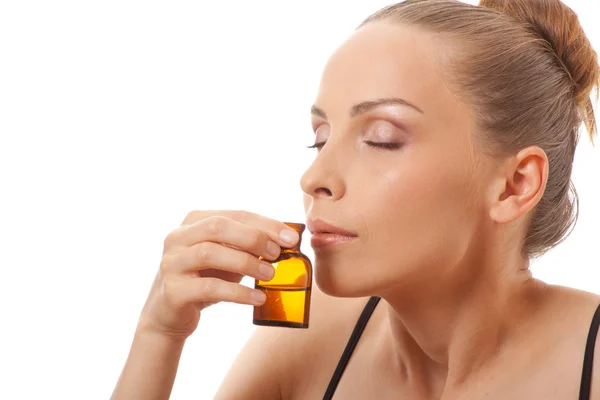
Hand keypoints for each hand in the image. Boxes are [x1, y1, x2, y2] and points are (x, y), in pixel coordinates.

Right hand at [137, 211, 299, 338]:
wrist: (170, 315)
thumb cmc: (205, 279)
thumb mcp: (227, 257)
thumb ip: (248, 245)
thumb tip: (288, 240)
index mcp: (193, 222)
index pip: (235, 214)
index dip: (265, 224)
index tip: (292, 237)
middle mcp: (177, 238)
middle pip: (217, 227)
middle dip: (253, 238)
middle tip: (277, 253)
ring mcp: (172, 263)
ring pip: (210, 254)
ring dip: (246, 262)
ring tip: (270, 274)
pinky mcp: (173, 290)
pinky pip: (209, 287)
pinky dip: (238, 292)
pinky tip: (258, 297)